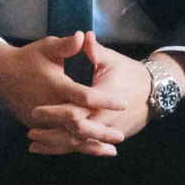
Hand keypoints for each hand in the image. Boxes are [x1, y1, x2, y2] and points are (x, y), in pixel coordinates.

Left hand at [27, 36, 157, 155]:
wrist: (153, 91)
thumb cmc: (128, 72)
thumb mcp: (111, 59)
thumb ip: (94, 50)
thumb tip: (83, 35)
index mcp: (102, 99)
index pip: (74, 111)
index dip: (54, 113)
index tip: (34, 112)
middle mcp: (105, 120)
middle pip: (74, 134)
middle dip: (52, 135)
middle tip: (30, 132)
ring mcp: (108, 131)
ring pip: (79, 144)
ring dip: (57, 146)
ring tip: (34, 145)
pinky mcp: (109, 137)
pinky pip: (86, 147)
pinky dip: (69, 149)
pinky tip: (52, 150)